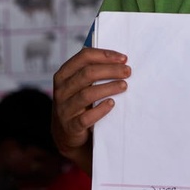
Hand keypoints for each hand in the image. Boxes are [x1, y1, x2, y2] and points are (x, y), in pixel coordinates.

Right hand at [52, 47, 129, 173]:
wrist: (66, 134)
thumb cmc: (78, 103)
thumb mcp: (79, 85)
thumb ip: (91, 72)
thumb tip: (118, 60)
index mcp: (63, 75)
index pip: (84, 57)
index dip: (105, 55)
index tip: (123, 58)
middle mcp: (61, 90)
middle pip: (87, 74)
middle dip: (110, 70)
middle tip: (127, 71)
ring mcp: (64, 109)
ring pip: (87, 94)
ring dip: (108, 88)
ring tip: (124, 85)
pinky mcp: (70, 126)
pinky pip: (86, 117)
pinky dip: (100, 110)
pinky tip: (112, 104)